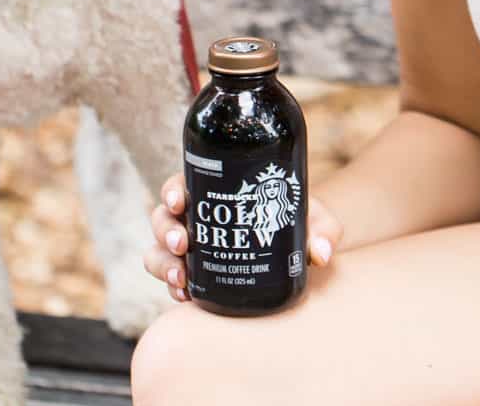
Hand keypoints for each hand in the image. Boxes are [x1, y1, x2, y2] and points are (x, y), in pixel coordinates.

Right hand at [143, 174, 343, 302]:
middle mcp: (195, 218)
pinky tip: (184, 296)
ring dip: (162, 262)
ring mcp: (190, 248)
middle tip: (182, 244)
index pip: (181, 184)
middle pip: (162, 218)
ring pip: (158, 250)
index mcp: (213, 190)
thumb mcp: (310, 218)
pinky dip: (172, 287)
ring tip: (180, 278)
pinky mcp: (194, 275)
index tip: (179, 201)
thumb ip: (321, 230)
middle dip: (165, 231)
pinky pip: (170, 279)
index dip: (172, 191)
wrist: (295, 248)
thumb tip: (321, 253)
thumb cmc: (296, 221)